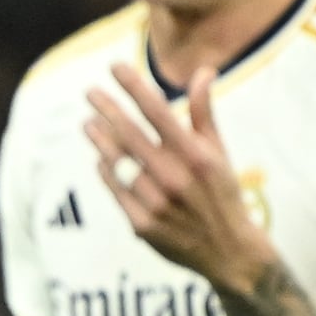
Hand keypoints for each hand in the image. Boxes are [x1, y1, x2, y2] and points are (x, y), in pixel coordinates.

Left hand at [84, 64, 274, 288]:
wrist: (227, 249)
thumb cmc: (221, 191)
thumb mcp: (218, 152)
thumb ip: (204, 112)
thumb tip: (202, 71)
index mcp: (196, 155)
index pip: (157, 112)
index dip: (133, 87)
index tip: (114, 67)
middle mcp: (174, 176)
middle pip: (130, 134)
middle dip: (107, 108)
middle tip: (89, 91)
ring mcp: (156, 201)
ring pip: (118, 162)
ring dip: (100, 139)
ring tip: (88, 122)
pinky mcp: (142, 224)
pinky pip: (116, 190)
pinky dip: (107, 171)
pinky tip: (100, 158)